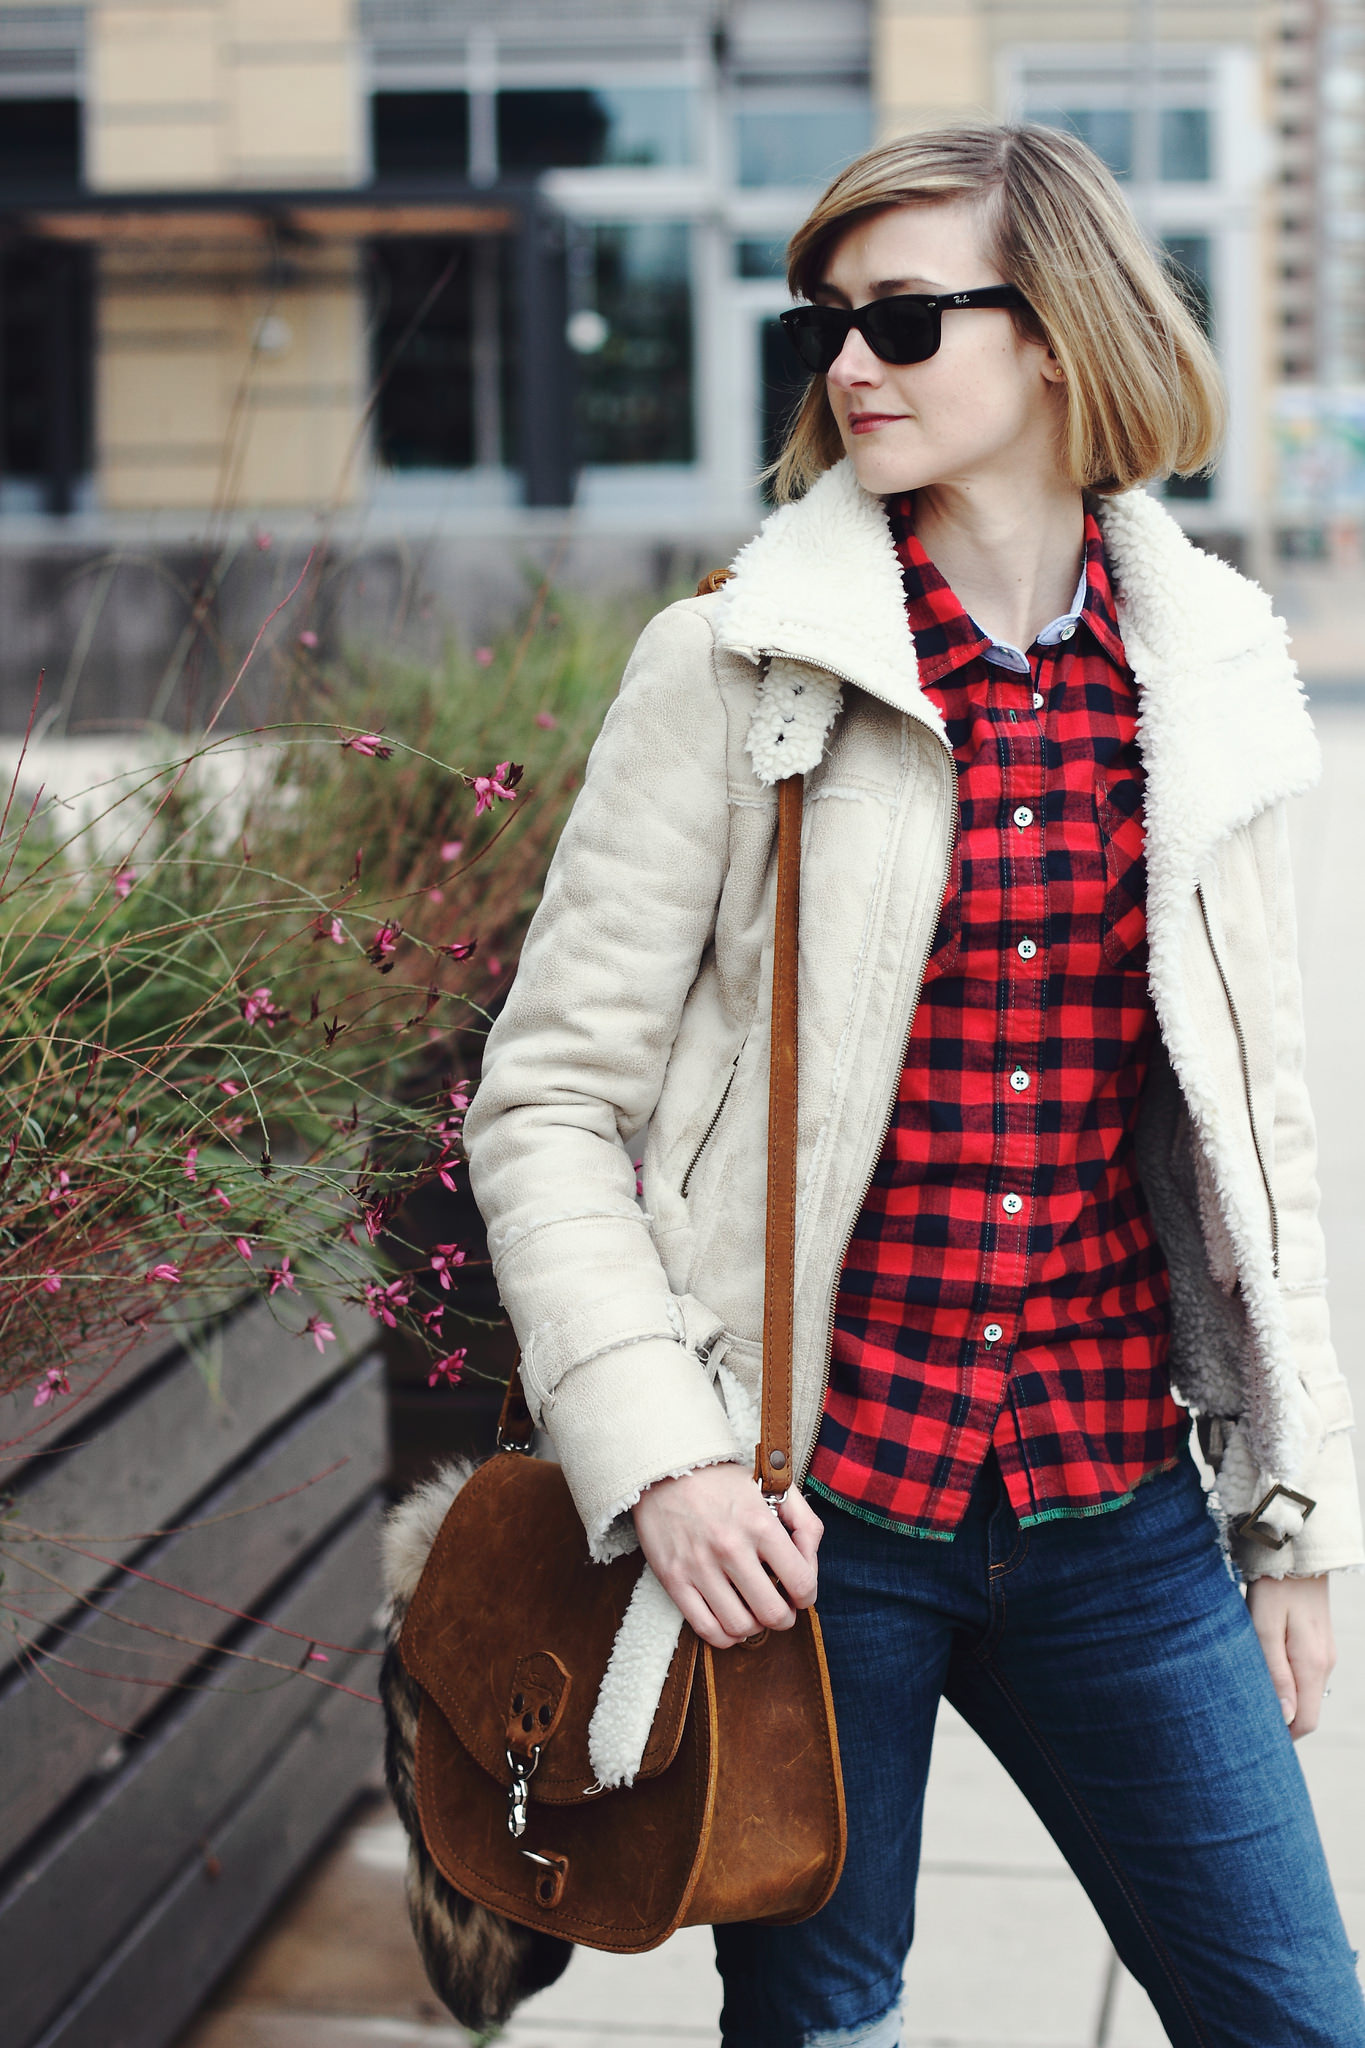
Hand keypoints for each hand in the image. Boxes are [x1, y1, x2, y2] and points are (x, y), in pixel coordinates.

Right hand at [631, 1463, 822, 1650]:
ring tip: (753, 1612)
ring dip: (754, 1627)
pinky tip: (730, 1620)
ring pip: (740, 1627)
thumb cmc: (724, 1482)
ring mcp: (699, 1566)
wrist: (665, 1470)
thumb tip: (811, 1563)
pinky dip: (725, 1636)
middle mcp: (730, 1548)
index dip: (808, 1596)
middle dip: (785, 1618)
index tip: (800, 1593)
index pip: (801, 1583)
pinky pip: (705, 1629)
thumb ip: (806, 1523)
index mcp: (760, 1524)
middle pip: (772, 1613)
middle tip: (780, 1607)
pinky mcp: (674, 1579)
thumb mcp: (774, 1487)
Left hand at [1245, 1573, 1334, 1737]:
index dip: (1284, 1735)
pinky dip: (1288, 1682)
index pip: (1306, 1722)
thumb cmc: (1273, 1590)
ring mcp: (1324, 1653)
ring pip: (1306, 1692)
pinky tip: (1265, 1671)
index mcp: (1312, 1665)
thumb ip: (1276, 1674)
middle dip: (1282, 1721)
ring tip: (1251, 1693)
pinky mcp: (1318, 1643)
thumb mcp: (1265, 1630)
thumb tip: (1285, 1718)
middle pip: (1307, 1710)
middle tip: (1248, 1719)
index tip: (1257, 1736)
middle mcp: (1324, 1664)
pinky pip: (1305, 1674)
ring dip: (1283, 1699)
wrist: (1296, 1553)